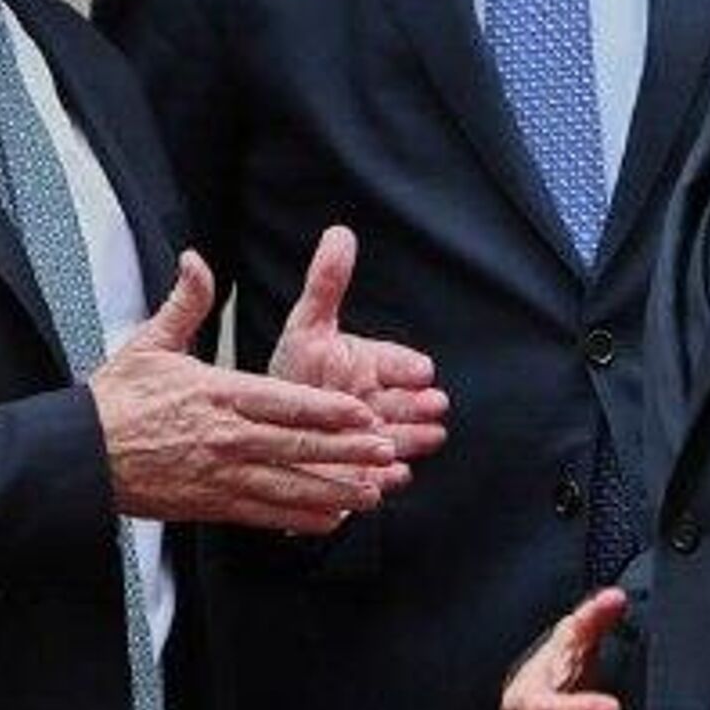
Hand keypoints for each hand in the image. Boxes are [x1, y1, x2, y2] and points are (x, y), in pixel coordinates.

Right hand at [94, 249, 409, 533]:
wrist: (79, 456)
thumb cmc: (115, 400)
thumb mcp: (151, 343)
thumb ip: (184, 303)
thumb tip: (196, 259)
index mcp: (218, 393)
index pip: (285, 401)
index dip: (329, 410)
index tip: (364, 413)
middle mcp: (225, 437)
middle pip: (297, 445)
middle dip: (347, 451)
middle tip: (386, 452)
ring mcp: (219, 475)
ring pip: (287, 485)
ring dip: (333, 489)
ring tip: (372, 492)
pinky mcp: (209, 504)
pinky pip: (264, 513)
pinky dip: (298, 518)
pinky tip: (328, 518)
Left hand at [269, 226, 447, 458]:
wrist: (276, 429)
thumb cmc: (296, 374)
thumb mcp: (307, 328)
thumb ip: (326, 283)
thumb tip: (340, 232)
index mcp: (370, 365)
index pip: (398, 362)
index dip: (407, 366)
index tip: (421, 369)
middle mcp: (378, 401)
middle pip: (406, 403)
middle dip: (419, 404)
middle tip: (433, 403)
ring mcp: (374, 436)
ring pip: (400, 437)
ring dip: (414, 438)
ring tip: (429, 437)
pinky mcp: (364, 471)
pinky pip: (380, 476)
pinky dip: (388, 477)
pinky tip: (391, 476)